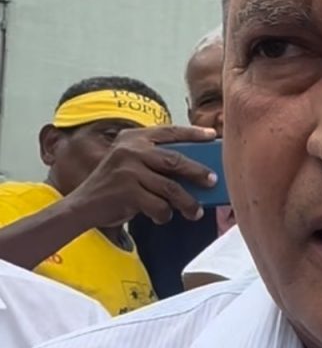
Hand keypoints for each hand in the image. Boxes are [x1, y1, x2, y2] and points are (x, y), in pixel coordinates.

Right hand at [65, 125, 217, 228]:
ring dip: (187, 202)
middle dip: (198, 172)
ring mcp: (127, 170)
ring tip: (196, 211)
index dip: (193, 133)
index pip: (169, 131)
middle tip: (213, 180)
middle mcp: (130, 150)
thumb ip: (155, 161)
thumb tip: (197, 171)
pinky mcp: (126, 191)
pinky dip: (164, 214)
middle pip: (176, 160)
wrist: (82, 206)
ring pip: (171, 187)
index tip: (212, 136)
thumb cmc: (116, 185)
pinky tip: (163, 216)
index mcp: (134, 137)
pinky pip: (158, 205)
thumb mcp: (131, 164)